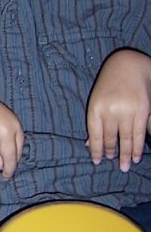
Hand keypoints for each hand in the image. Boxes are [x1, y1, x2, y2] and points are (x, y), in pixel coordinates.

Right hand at [0, 80, 23, 181]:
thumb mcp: (2, 120)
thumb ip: (7, 140)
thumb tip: (3, 166)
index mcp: (14, 126)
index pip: (17, 152)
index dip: (13, 163)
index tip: (9, 171)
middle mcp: (4, 132)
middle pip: (8, 160)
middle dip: (5, 172)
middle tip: (1, 178)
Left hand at [87, 50, 150, 171]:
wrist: (127, 65)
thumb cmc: (109, 85)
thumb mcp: (97, 101)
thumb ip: (94, 123)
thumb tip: (89, 145)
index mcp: (95, 108)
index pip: (95, 135)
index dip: (96, 150)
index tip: (97, 161)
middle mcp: (110, 110)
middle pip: (111, 138)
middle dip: (111, 152)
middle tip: (113, 162)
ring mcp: (127, 111)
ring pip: (126, 139)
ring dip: (125, 154)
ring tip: (125, 166)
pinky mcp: (142, 110)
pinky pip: (139, 133)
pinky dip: (137, 147)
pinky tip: (136, 156)